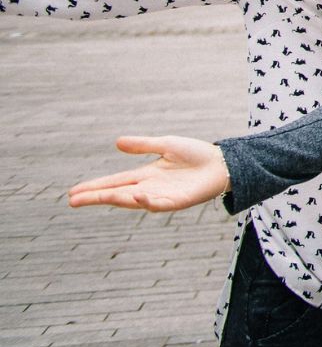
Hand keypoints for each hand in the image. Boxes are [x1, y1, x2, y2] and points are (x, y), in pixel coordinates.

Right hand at [67, 136, 228, 211]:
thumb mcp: (166, 144)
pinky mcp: (176, 201)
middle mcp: (149, 188)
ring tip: (96, 197)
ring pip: (132, 201)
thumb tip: (117, 142)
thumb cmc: (195, 154)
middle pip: (117, 194)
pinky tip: (137, 196)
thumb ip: (143, 145)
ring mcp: (161, 196)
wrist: (222, 163)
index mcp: (145, 175)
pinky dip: (147, 202)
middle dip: (96, 197)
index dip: (95, 187)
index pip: (114, 182)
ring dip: (116, 199)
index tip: (73, 192)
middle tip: (73, 201)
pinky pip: (158, 204)